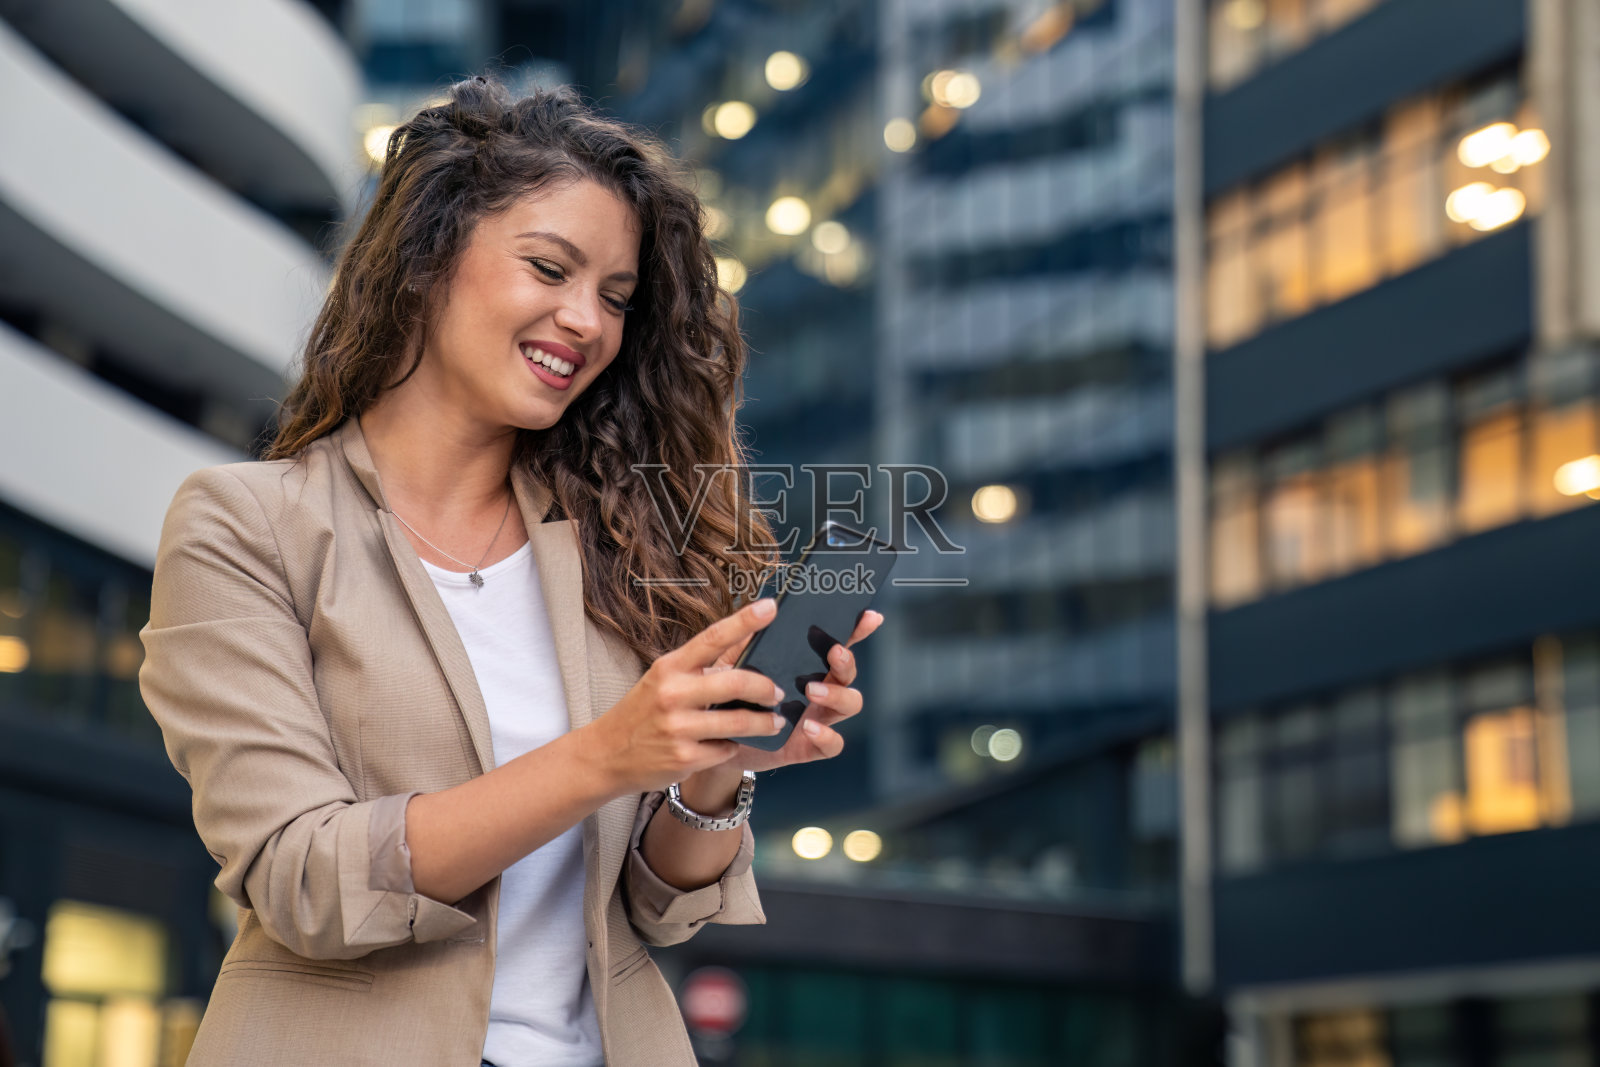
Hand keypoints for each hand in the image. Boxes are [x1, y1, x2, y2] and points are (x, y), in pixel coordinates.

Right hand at [582, 599, 789, 795]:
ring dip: (764, 723)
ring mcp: (678, 728)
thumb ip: (700, 665)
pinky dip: (732, 747)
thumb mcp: (663, 679)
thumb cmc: (642, 712)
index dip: (744, 621)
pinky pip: (726, 749)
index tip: (771, 607)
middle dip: (766, 688)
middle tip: (779, 693)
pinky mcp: (684, 758)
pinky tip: (727, 744)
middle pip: (736, 683)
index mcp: (670, 667)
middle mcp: (673, 694)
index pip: (712, 638)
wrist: (606, 754)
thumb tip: (744, 642)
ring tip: (774, 722)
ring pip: (739, 722)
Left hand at [700, 608, 883, 774]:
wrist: (716, 739)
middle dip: (847, 661)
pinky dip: (827, 735)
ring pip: (850, 704)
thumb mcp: (735, 664)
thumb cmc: (730, 696)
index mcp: (807, 666)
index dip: (857, 630)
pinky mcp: (808, 747)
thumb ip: (748, 640)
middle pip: (848, 672)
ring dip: (837, 694)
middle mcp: (820, 690)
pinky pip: (833, 744)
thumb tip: (762, 608)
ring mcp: (818, 718)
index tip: (869, 616)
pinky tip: (809, 727)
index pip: (837, 644)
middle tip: (834, 653)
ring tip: (812, 690)